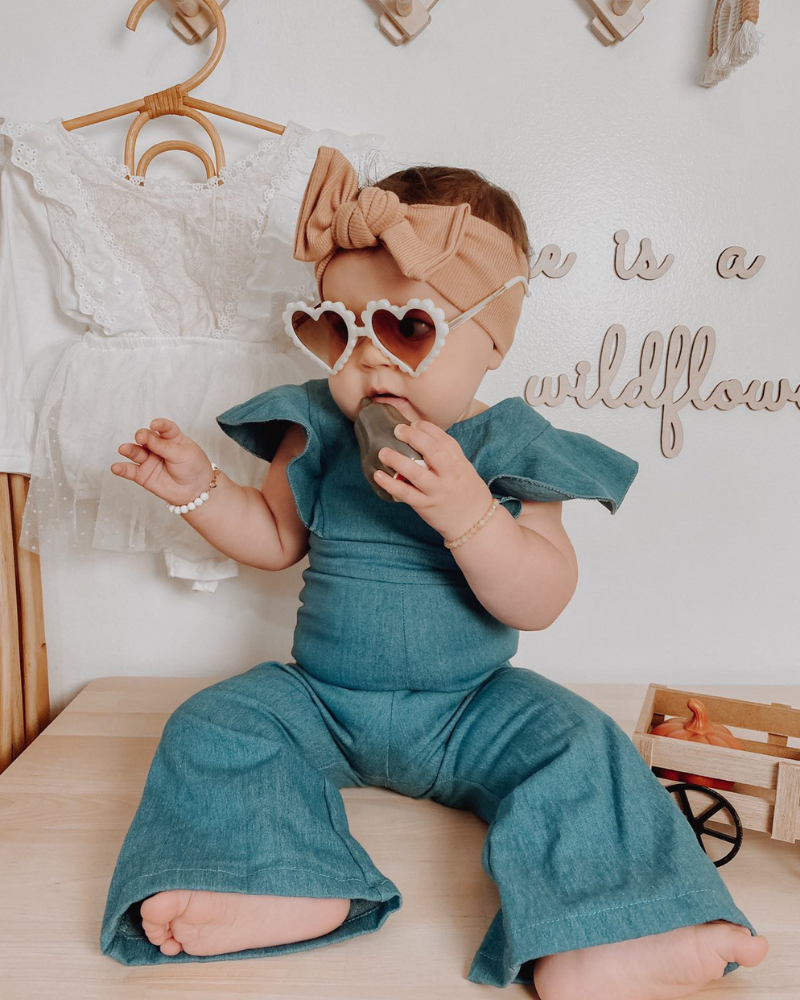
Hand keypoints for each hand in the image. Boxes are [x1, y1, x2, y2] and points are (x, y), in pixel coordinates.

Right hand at [110, 418, 213, 506]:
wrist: (195, 490)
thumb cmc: (193, 467)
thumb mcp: (182, 454)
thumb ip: (164, 447)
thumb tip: (146, 437)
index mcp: (172, 437)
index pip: (165, 427)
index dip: (160, 424)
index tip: (155, 424)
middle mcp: (158, 447)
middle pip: (147, 438)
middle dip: (143, 436)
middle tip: (141, 437)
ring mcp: (149, 460)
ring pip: (136, 452)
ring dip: (129, 449)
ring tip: (123, 449)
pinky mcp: (143, 474)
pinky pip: (130, 471)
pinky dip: (122, 469)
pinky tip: (116, 467)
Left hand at [374, 420, 494, 542]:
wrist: (474, 521)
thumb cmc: (465, 491)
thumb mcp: (462, 468)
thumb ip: (445, 454)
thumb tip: (418, 436)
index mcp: (459, 462)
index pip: (443, 439)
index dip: (427, 428)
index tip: (413, 423)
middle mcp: (449, 475)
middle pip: (433, 451)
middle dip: (413, 437)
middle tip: (397, 430)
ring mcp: (437, 491)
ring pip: (417, 473)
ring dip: (397, 460)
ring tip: (383, 452)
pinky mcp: (426, 505)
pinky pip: (406, 494)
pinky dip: (390, 484)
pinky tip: (378, 475)